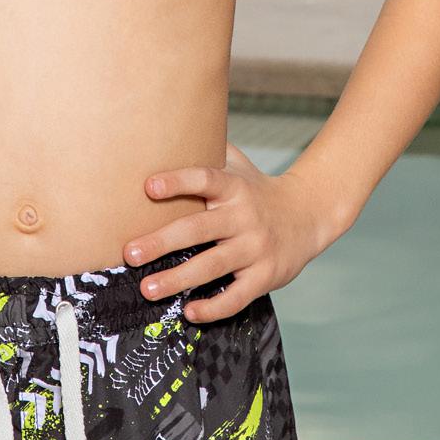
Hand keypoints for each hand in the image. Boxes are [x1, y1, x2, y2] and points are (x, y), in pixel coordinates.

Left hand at [123, 142, 328, 321]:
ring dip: (178, 279)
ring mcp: (255, 248)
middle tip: (129, 253)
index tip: (148, 187)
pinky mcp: (265, 276)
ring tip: (148, 288)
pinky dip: (214, 307)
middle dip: (162, 242)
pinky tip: (190, 312)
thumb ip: (208, 151)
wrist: (310, 214)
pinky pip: (237, 296)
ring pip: (213, 266)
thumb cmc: (257, 191)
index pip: (205, 179)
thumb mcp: (239, 167)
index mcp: (234, 188)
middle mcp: (244, 217)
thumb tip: (166, 127)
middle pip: (199, 229)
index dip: (178, 181)